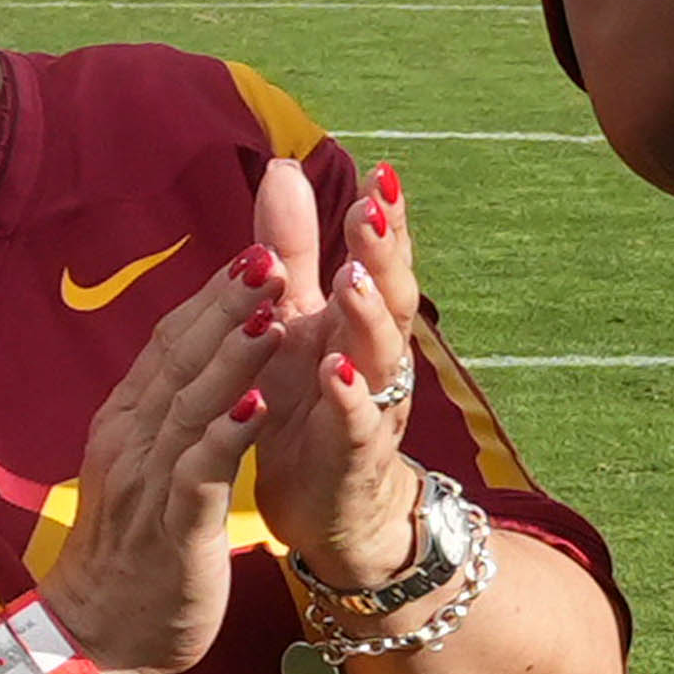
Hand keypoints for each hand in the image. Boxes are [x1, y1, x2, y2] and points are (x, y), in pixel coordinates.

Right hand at [31, 238, 286, 673]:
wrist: (98, 634)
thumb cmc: (135, 550)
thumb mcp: (147, 468)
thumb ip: (166, 413)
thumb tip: (192, 359)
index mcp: (129, 423)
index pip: (171, 345)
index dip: (212, 296)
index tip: (254, 250)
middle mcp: (132, 441)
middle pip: (181, 359)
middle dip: (228, 305)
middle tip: (272, 253)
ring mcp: (149, 483)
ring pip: (192, 405)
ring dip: (233, 355)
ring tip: (274, 309)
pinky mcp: (173, 528)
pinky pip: (199, 474)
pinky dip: (226, 436)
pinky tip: (256, 405)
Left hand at [242, 151, 434, 605]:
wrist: (328, 507)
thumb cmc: (308, 405)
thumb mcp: (295, 319)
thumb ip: (292, 249)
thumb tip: (286, 165)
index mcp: (359, 321)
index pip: (379, 261)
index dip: (384, 220)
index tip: (381, 174)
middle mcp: (377, 358)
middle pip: (388, 298)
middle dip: (383, 254)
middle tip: (372, 209)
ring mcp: (372, 407)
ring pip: (380, 357)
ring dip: (367, 317)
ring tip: (352, 279)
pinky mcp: (353, 457)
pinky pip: (357, 426)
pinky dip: (348, 399)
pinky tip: (334, 373)